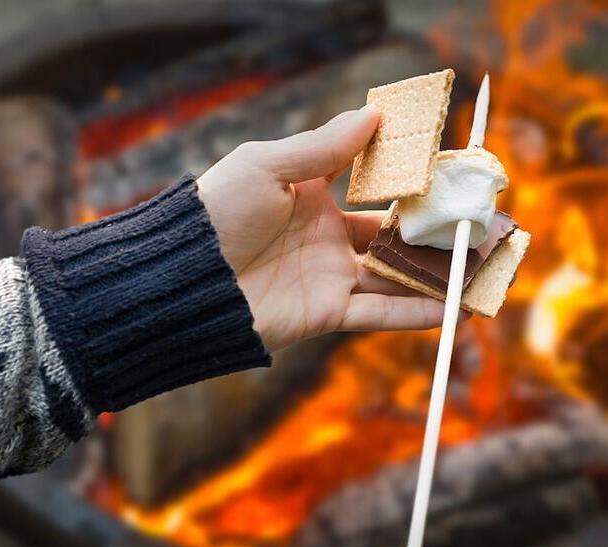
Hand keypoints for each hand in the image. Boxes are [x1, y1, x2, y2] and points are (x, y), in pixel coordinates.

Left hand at [198, 106, 457, 351]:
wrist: (186, 276)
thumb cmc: (219, 212)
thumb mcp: (268, 166)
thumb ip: (323, 146)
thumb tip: (372, 114)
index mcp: (310, 197)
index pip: (369, 185)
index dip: (405, 178)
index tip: (446, 169)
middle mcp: (324, 237)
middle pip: (390, 233)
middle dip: (431, 230)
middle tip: (474, 222)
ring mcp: (327, 276)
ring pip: (393, 275)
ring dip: (435, 273)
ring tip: (480, 266)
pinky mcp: (324, 312)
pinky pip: (378, 312)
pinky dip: (414, 312)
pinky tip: (452, 306)